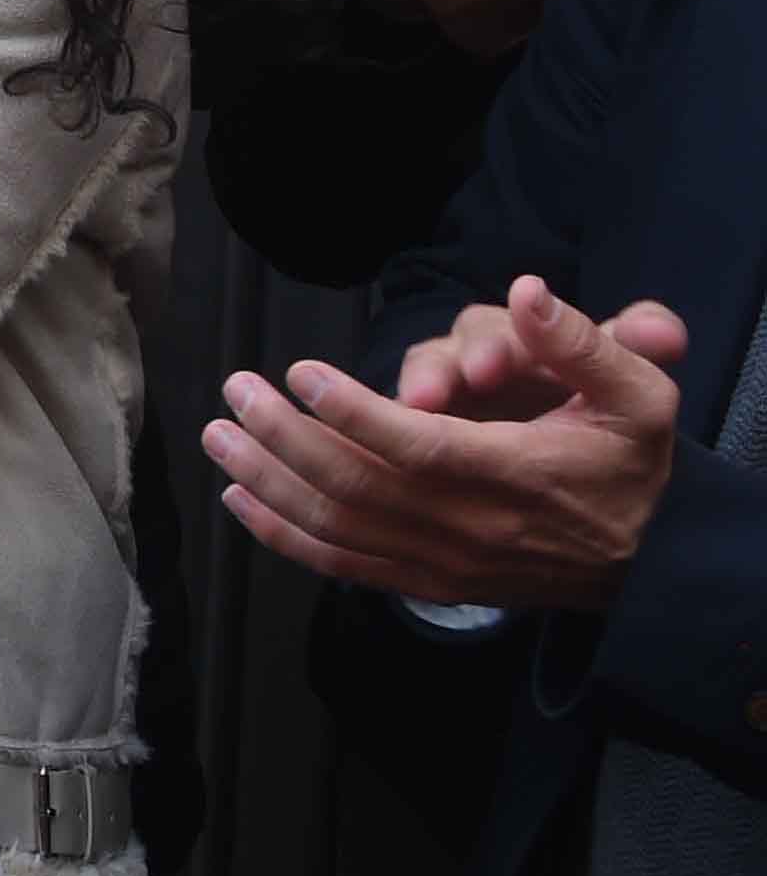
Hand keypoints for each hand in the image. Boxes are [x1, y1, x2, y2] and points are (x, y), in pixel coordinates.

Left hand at [208, 277, 680, 611]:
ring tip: (220, 434)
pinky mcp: (430, 582)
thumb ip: (583, 345)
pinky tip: (241, 498)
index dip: (352, 413)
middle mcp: (472, 528)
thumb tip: (528, 292)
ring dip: (268, 481)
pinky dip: (285, 535)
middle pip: (358, 487)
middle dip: (286, 437)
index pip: (418, 448)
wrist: (655, 564)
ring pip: (338, 527)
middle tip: (237, 390)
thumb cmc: (636, 468)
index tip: (300, 373)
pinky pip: (344, 565)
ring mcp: (446, 563)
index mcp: (517, 476)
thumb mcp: (639, 397)